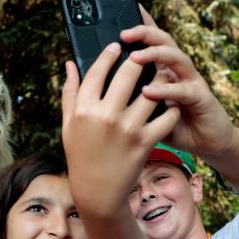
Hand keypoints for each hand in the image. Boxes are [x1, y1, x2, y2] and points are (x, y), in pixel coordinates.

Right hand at [61, 38, 179, 214]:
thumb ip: (70, 93)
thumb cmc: (81, 156)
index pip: (98, 70)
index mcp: (84, 110)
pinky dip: (170, 107)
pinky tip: (168, 104)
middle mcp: (106, 116)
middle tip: (143, 56)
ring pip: (152, 90)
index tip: (117, 46)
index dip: (109, 53)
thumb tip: (70, 64)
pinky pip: (166, 115)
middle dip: (138, 59)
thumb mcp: (68, 125)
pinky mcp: (146, 141)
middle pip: (128, 72)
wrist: (98, 192)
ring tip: (161, 75)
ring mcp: (128, 128)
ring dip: (159, 79)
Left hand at [123, 8, 236, 159]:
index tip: (123, 9)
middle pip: (164, 41)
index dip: (141, 23)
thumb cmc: (173, 126)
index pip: (152, 41)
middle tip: (123, 33)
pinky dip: (165, 90)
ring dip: (155, 54)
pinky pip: (182, 90)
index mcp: (164, 69)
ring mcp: (191, 80)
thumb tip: (101, 90)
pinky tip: (148, 91)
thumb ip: (131, 97)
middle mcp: (177, 70)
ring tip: (134, 56)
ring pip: (175, 57)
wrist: (207, 141)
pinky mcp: (200, 97)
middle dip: (144, 33)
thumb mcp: (147, 110)